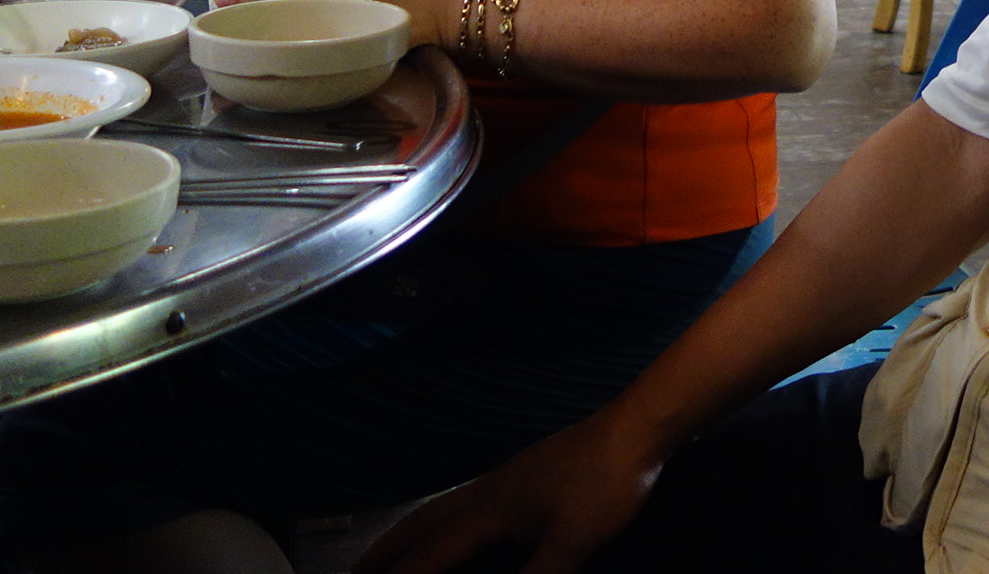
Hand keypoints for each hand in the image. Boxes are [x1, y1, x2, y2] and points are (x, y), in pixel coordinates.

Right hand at [354, 418, 664, 573]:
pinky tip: (457, 523)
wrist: (635, 428)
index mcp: (490, 511)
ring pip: (442, 508)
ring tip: (391, 550)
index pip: (432, 556)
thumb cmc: (604, 485)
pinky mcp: (523, 473)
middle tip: (353, 572)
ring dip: (412, 531)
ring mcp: (504, 478)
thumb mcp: (571, 544)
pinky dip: (442, 518)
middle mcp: (486, 492)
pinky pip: (464, 501)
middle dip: (387, 552)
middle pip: (423, 524)